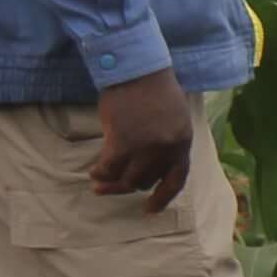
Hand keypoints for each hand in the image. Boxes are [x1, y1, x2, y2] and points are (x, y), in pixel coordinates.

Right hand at [93, 68, 196, 207]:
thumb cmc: (151, 87)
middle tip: (109, 186)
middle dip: (127, 185)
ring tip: (98, 180)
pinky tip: (94, 171)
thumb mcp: (173, 115)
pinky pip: (109, 169)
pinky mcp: (123, 143)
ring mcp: (146, 147)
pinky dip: (100, 173)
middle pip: (147, 181)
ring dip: (111, 182)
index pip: (177, 179)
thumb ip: (168, 140)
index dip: (163, 198)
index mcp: (183, 141)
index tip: (149, 210)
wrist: (135, 67)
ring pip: (127, 179)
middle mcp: (167, 148)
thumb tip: (151, 167)